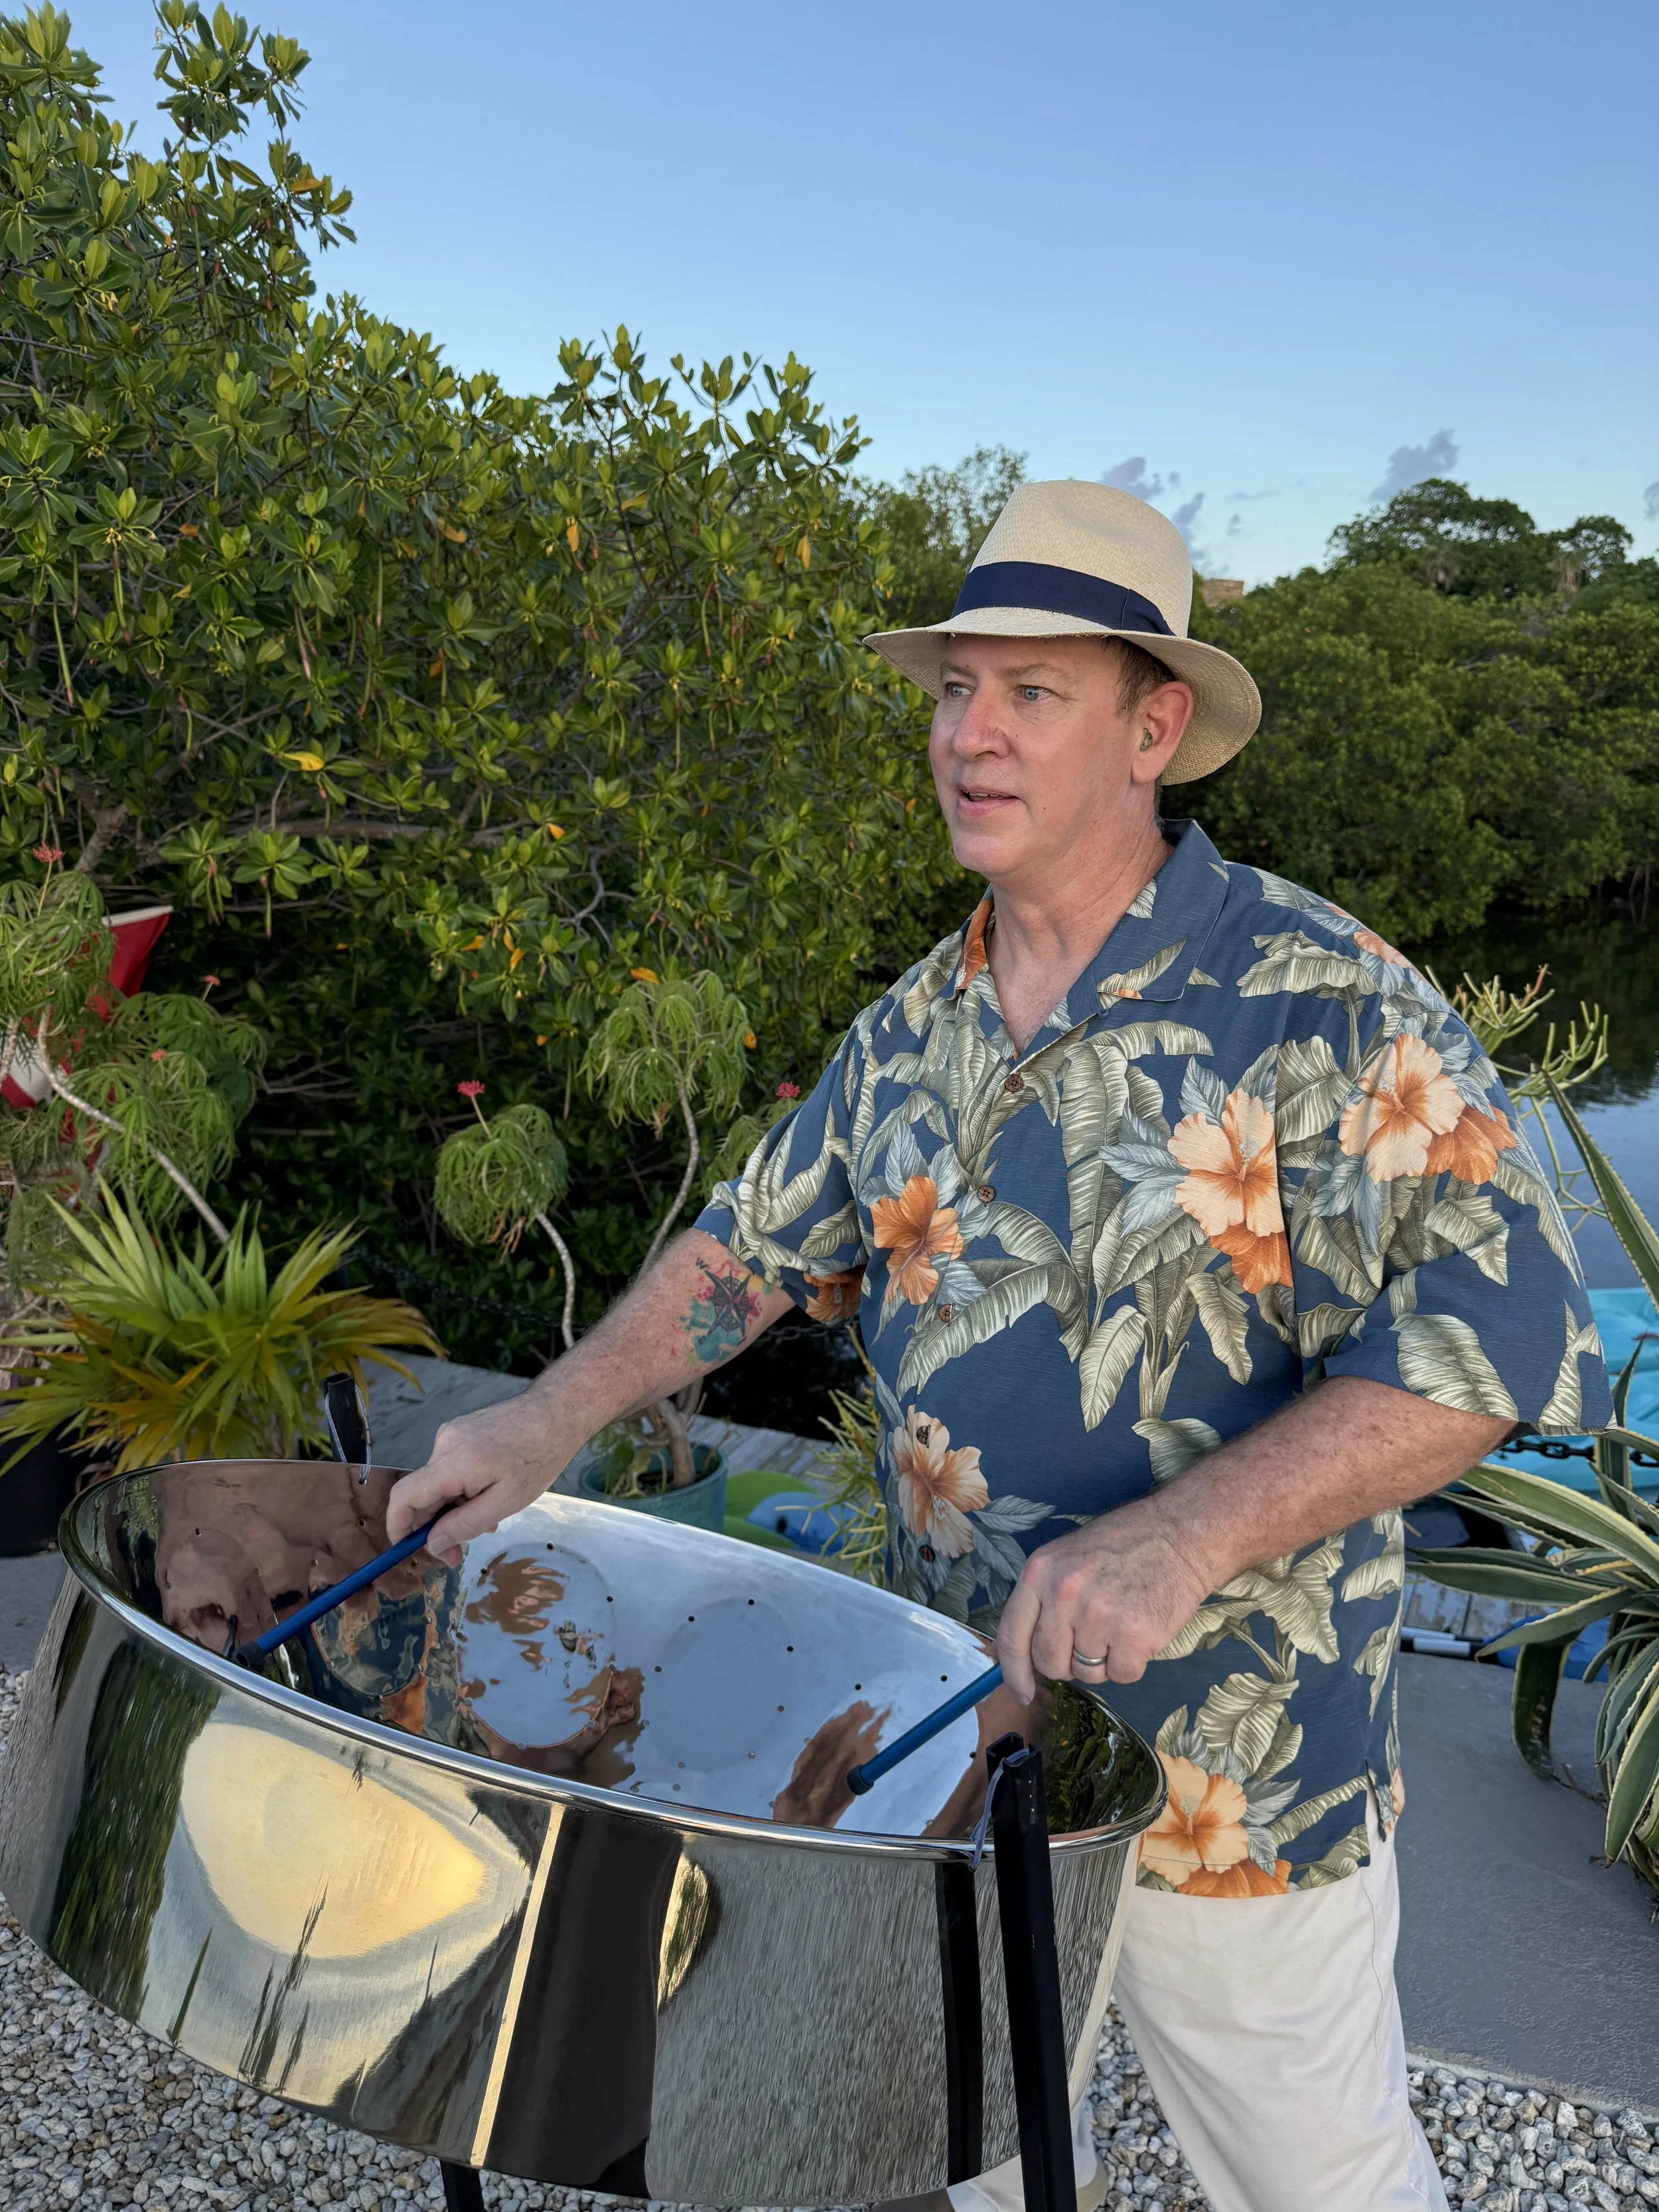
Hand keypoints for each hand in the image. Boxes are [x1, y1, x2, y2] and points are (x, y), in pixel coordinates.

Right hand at [386, 1387, 577, 1564]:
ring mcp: (452, 1433)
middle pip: (422, 1492)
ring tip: (489, 1521)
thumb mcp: (506, 1501)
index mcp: (453, 1461)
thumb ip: (465, 1524)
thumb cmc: (540, 1456)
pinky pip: (450, 1468)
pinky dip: (462, 1488)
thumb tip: (432, 1544)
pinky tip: (489, 1495)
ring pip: (439, 1483)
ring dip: (454, 1508)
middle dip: (435, 1527)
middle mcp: (444, 1443)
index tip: (407, 1550)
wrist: (557, 1411)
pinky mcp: (462, 1430)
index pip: (404, 1495)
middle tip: (458, 1554)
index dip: (398, 1526)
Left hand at [997, 1492, 1217, 1702]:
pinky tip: (1140, 1633)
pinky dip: (1132, 1664)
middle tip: (1092, 1640)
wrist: (1179, 1534)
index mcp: (1040, 1572)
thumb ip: (1044, 1599)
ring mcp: (1098, 1615)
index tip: (1022, 1693)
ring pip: (1087, 1673)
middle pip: (1049, 1663)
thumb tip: (1029, 1653)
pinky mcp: (1134, 1634)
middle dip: (1067, 1663)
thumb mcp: (1066, 1557)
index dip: (1014, 1673)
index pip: (1012, 1637)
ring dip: (1104, 1661)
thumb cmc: (1123, 1545)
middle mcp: (1063, 1594)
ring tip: (1120, 1624)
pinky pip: (1122, 1675)